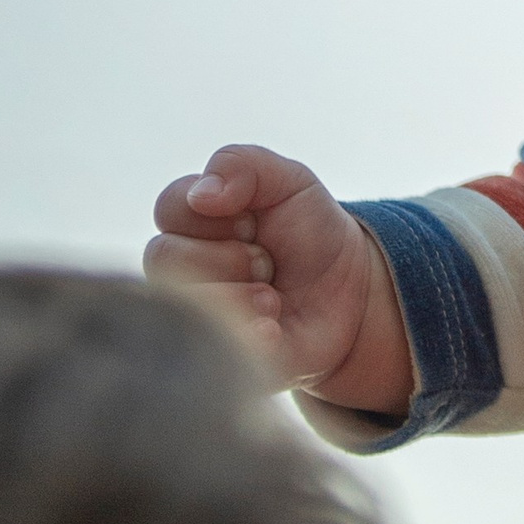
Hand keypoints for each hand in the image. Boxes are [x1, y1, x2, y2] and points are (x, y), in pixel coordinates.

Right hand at [143, 144, 410, 414]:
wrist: (355, 291)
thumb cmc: (310, 232)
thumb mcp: (290, 181)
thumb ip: (243, 165)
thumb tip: (202, 194)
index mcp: (193, 224)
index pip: (171, 206)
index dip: (219, 212)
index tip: (254, 219)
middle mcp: (185, 271)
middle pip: (167, 258)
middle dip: (231, 256)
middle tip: (267, 262)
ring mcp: (199, 315)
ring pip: (185, 305)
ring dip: (240, 297)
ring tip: (274, 299)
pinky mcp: (221, 358)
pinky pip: (211, 352)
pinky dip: (246, 336)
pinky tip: (273, 327)